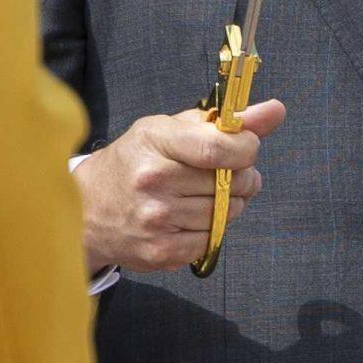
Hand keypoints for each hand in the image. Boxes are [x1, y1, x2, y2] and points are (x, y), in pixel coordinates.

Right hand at [73, 99, 284, 272]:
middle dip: (242, 177)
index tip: (247, 147)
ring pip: (226, 213)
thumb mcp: (169, 130)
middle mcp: (154, 181)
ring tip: (204, 195)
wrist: (86, 209)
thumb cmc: (134, 162)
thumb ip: (225, 122)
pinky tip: (190, 218)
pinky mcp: (161, 252)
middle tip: (229, 174)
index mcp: (155, 142)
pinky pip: (211, 239)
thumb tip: (276, 110)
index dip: (247, 148)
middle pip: (231, 182)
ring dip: (228, 204)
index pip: (219, 148)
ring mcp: (157, 220)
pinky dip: (210, 229)